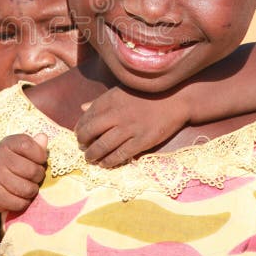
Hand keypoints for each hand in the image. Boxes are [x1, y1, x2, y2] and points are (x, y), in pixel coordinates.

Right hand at [0, 133, 47, 212]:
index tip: (39, 159)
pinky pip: (20, 204)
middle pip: (32, 171)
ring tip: (27, 185)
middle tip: (35, 176)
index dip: (40, 155)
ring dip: (32, 190)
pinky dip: (24, 202)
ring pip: (28, 190)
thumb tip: (43, 138)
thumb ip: (35, 145)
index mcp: (7, 144)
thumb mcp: (21, 150)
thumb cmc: (11, 163)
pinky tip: (19, 196)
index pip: (28, 146)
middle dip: (39, 175)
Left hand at [74, 87, 189, 167]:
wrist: (176, 98)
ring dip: (93, 154)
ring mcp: (130, 128)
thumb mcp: (121, 91)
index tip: (79, 134)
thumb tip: (82, 108)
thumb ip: (101, 101)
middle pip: (91, 132)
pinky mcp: (142, 141)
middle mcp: (117, 114)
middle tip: (82, 148)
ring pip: (103, 145)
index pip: (87, 116)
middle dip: (83, 142)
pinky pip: (121, 154)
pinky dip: (109, 161)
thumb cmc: (147, 93)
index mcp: (110, 99)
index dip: (80, 127)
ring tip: (90, 158)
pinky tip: (105, 164)